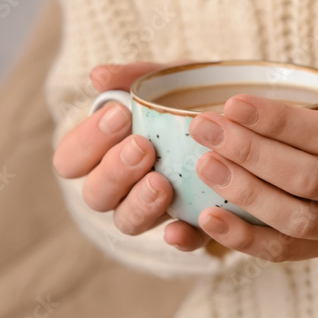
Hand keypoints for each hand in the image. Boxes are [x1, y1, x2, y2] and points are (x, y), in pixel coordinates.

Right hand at [52, 61, 213, 252]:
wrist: (247, 117)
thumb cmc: (192, 95)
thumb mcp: (168, 79)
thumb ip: (133, 77)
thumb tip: (98, 76)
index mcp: (104, 151)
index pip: (71, 159)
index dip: (86, 142)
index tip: (120, 114)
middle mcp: (121, 185)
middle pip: (95, 194)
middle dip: (114, 171)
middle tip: (143, 147)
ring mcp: (153, 209)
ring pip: (127, 221)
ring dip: (139, 204)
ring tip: (161, 183)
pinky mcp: (193, 225)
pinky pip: (181, 241)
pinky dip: (180, 239)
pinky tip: (182, 228)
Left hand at [182, 62, 317, 267]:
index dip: (280, 121)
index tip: (231, 104)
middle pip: (309, 178)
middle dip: (251, 153)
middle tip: (204, 130)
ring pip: (297, 219)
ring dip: (245, 194)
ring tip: (203, 166)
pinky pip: (286, 251)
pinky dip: (245, 238)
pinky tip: (208, 218)